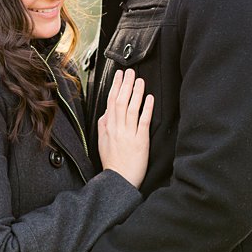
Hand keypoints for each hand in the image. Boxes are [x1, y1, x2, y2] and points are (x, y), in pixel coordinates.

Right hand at [98, 67, 153, 188]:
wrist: (119, 180)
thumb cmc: (113, 163)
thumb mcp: (102, 142)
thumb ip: (104, 126)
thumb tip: (106, 113)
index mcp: (108, 128)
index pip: (111, 102)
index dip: (115, 86)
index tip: (119, 75)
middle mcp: (117, 129)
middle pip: (120, 101)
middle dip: (125, 84)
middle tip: (130, 71)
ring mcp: (128, 134)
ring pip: (131, 108)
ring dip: (136, 92)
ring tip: (140, 80)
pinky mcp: (140, 141)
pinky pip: (143, 122)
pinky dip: (146, 108)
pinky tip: (149, 98)